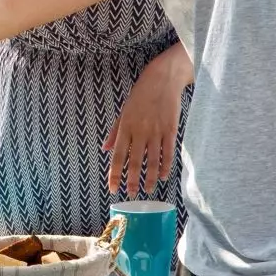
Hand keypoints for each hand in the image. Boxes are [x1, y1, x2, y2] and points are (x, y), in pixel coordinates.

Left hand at [102, 45, 190, 193]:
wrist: (162, 80)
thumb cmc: (140, 96)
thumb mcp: (123, 111)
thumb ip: (115, 132)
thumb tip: (105, 148)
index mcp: (125, 127)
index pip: (118, 156)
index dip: (115, 174)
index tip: (113, 188)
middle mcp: (139, 132)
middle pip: (135, 161)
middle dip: (132, 180)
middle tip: (130, 194)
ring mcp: (156, 131)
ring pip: (153, 160)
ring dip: (150, 177)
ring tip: (148, 190)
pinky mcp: (170, 130)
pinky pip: (168, 152)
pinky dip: (166, 166)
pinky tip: (165, 176)